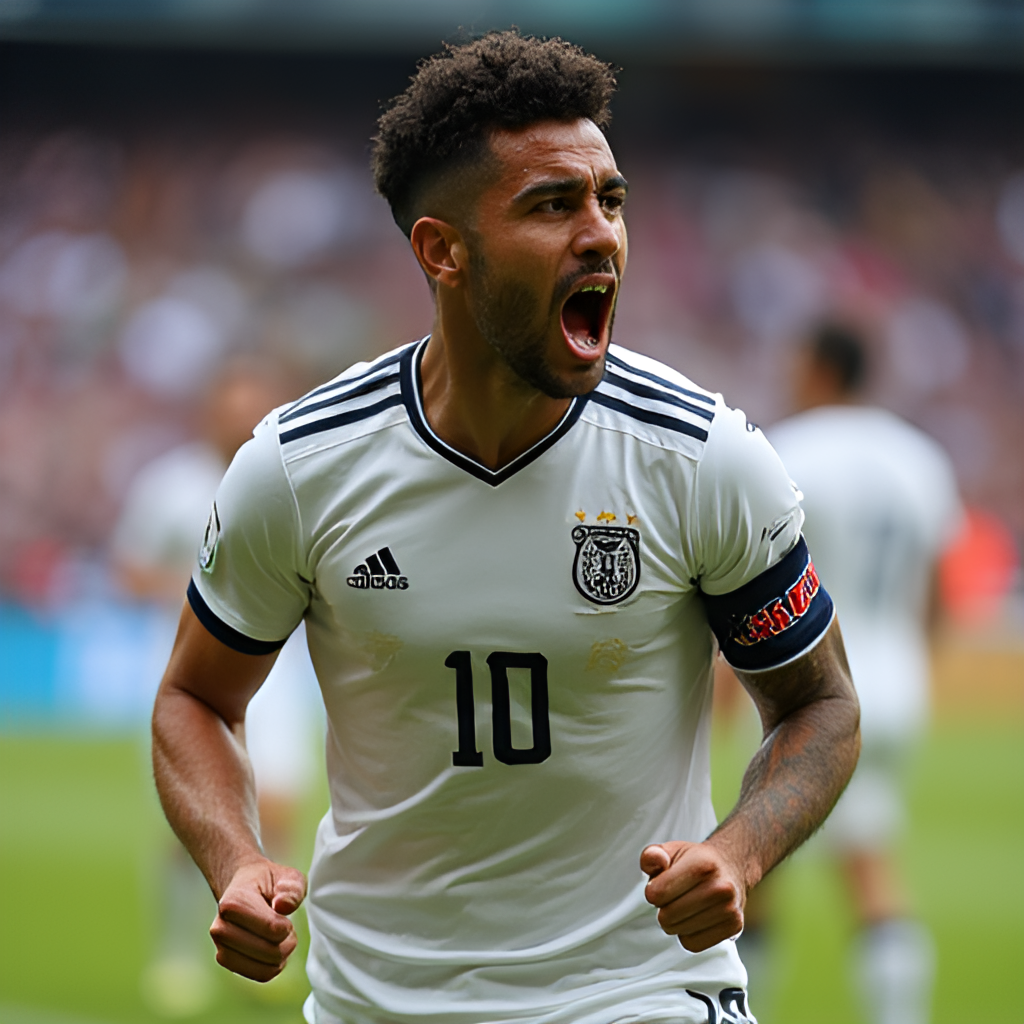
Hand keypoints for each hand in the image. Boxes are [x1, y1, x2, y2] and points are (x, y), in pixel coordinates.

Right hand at [209, 859, 307, 981]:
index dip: (287, 925)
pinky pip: (260, 975)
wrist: (242, 885)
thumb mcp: (286, 875)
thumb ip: (291, 887)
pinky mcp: (226, 960)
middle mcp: (220, 927)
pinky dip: (274, 965)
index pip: (272, 929)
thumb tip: (283, 906)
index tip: (284, 913)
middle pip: (270, 951)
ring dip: (282, 954)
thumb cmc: (267, 880)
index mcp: (233, 902)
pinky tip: (273, 948)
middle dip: (287, 941)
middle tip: (287, 926)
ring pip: (265, 967)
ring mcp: (220, 946)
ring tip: (280, 936)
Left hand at [640, 841, 745, 952]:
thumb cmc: (694, 860)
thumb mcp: (670, 850)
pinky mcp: (734, 927)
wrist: (730, 867)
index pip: (657, 894)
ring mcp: (730, 909)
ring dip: (676, 921)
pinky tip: (696, 917)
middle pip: (667, 916)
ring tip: (687, 904)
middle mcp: (721, 888)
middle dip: (664, 907)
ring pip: (679, 932)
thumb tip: (657, 862)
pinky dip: (687, 934)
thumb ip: (652, 855)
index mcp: (702, 865)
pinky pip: (692, 945)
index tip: (662, 883)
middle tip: (675, 895)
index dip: (652, 890)